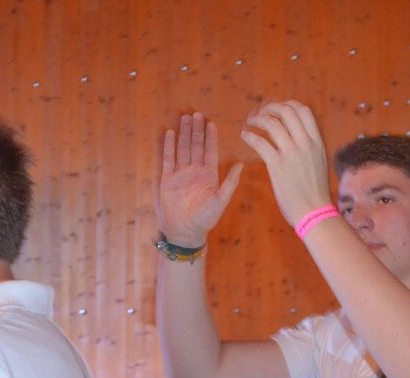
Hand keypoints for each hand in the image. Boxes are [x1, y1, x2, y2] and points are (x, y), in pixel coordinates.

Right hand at [154, 112, 243, 247]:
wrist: (186, 231)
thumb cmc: (206, 219)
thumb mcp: (221, 199)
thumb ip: (230, 181)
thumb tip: (241, 164)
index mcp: (208, 175)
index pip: (210, 151)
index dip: (210, 137)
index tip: (211, 123)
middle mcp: (194, 171)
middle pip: (195, 146)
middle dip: (196, 130)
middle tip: (196, 114)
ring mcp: (180, 174)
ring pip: (182, 148)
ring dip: (184, 134)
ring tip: (185, 118)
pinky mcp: (167, 179)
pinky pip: (168, 159)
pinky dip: (168, 146)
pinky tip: (169, 133)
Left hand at [240, 100, 332, 226]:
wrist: (314, 212)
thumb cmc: (315, 192)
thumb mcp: (319, 162)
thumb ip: (310, 147)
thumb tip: (299, 137)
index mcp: (317, 142)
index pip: (303, 110)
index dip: (288, 104)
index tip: (277, 109)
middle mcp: (305, 143)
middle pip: (286, 111)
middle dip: (270, 107)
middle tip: (260, 113)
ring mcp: (291, 153)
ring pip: (272, 123)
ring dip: (257, 119)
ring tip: (250, 122)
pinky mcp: (277, 165)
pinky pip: (260, 142)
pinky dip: (249, 136)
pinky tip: (245, 136)